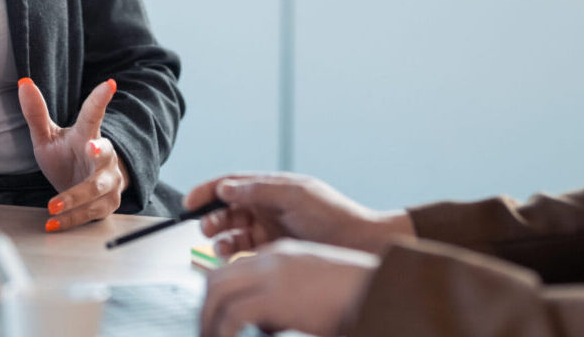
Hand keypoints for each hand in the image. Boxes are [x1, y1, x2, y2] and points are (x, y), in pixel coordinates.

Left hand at [17, 76, 127, 231]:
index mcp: (87, 134)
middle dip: (100, 152)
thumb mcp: (48, 136)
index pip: (93, 115)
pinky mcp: (108, 204)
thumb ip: (37, 113)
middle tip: (92, 147)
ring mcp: (109, 181)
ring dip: (75, 198)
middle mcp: (104, 157)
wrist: (85, 186)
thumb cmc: (67, 156)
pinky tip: (54, 223)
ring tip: (53, 206)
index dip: (100, 99)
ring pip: (96, 188)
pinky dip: (72, 219)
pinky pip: (91, 213)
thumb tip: (23, 83)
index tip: (109, 84)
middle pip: (104, 154)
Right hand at [184, 172, 412, 257]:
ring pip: (234, 231)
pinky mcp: (274, 251)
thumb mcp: (294, 194)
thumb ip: (258, 191)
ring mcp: (270, 229)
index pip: (232, 184)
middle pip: (228, 208)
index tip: (189, 201)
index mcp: (271, 187)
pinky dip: (234, 254)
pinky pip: (245, 251)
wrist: (360, 244)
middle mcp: (268, 206)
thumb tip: (226, 187)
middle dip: (212, 216)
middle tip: (205, 227)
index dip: (208, 190)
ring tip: (219, 246)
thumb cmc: (333, 214)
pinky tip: (232, 258)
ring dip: (221, 237)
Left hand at [201, 239, 377, 336]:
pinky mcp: (275, 297)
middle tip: (205, 333)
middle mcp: (270, 259)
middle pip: (217, 279)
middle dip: (206, 310)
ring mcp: (271, 276)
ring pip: (217, 293)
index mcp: (279, 255)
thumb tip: (266, 325)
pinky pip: (233, 314)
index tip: (215, 320)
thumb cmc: (353, 296)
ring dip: (208, 322)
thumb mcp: (312, 290)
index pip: (232, 269)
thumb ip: (286, 300)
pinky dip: (222, 331)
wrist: (378, 289)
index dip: (218, 296)